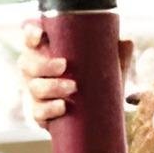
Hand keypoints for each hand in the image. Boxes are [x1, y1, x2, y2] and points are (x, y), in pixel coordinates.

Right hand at [17, 19, 133, 130]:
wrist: (98, 118)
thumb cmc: (97, 84)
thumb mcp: (108, 68)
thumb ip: (117, 55)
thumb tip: (126, 41)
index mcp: (48, 53)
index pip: (30, 38)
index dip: (30, 33)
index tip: (40, 34)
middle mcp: (36, 72)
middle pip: (27, 63)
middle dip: (43, 64)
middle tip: (64, 65)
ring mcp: (36, 94)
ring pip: (33, 87)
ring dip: (51, 87)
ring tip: (73, 87)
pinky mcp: (41, 114)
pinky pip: (37, 113)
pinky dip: (49, 109)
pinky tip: (62, 107)